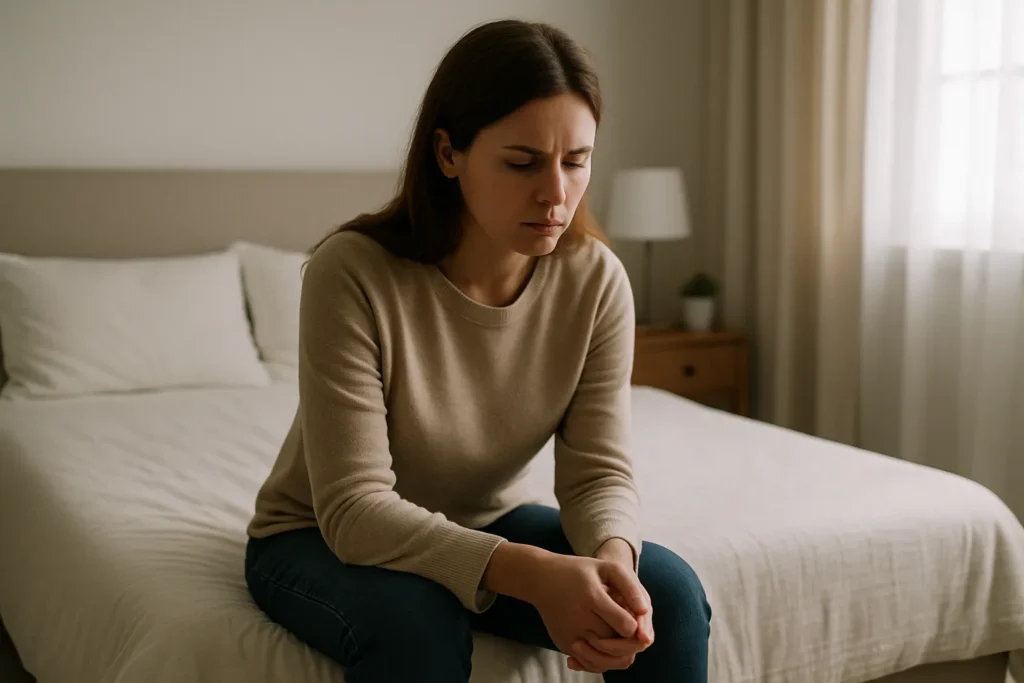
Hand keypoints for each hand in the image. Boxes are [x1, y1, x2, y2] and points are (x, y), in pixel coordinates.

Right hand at [529, 552, 650, 673]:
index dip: (637, 626)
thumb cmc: (579, 571)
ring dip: (619, 653)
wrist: (541, 579)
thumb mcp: (606, 567)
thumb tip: (645, 611)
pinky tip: (607, 646)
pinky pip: (590, 664)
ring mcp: (570, 635)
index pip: (626, 626)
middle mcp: (578, 619)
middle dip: (629, 640)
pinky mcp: (564, 644)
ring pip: (605, 660)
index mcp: (591, 597)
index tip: (635, 617)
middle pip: (616, 645)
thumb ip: (630, 586)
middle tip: (629, 628)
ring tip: (620, 638)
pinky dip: (604, 660)